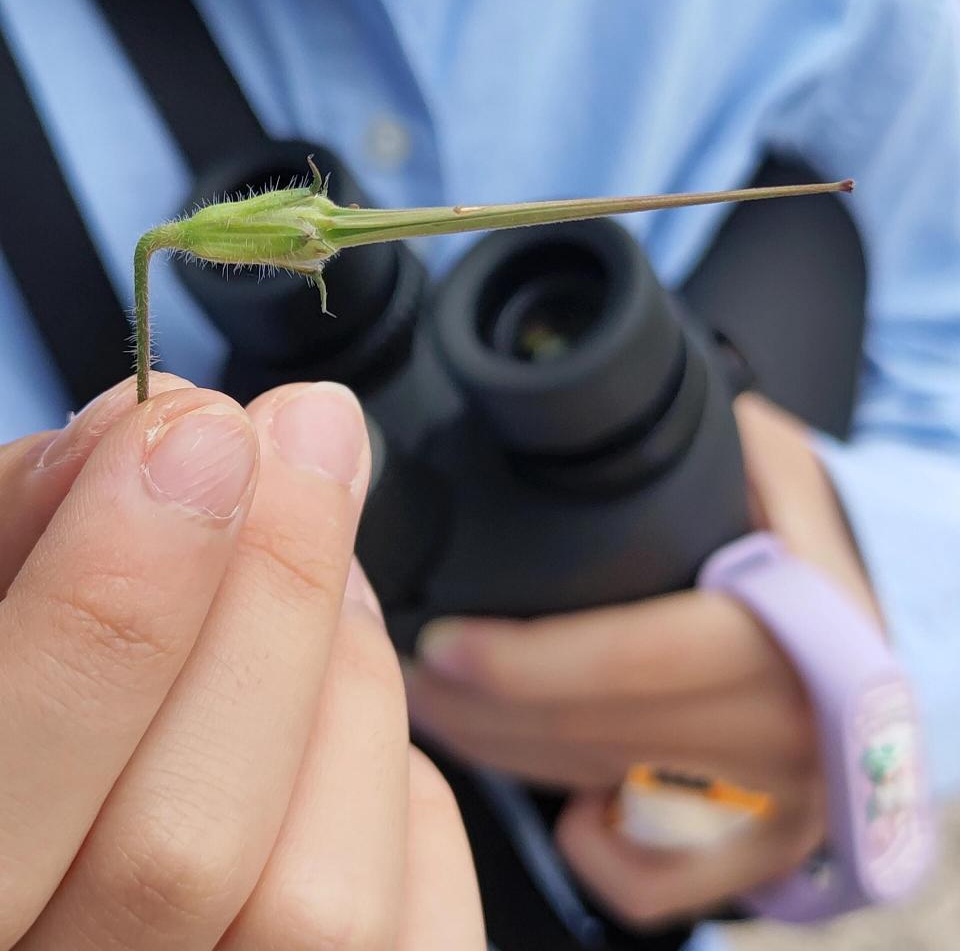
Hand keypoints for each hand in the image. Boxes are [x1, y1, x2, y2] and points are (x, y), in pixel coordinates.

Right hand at [0, 372, 483, 950]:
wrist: (61, 850)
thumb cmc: (31, 721)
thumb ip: (37, 531)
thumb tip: (167, 433)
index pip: (11, 776)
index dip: (113, 591)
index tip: (196, 436)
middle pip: (186, 842)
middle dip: (269, 598)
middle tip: (307, 437)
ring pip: (318, 897)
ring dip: (345, 680)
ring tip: (326, 567)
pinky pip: (415, 930)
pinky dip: (399, 789)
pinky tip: (345, 707)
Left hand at [403, 392, 878, 927]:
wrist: (863, 642)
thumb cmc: (803, 540)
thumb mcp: (772, 461)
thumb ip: (712, 432)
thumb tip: (600, 391)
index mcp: (802, 616)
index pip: (649, 654)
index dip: (537, 658)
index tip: (444, 640)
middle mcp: (797, 720)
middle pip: (607, 732)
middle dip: (487, 708)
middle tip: (401, 666)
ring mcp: (781, 797)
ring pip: (611, 792)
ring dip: (505, 757)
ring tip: (429, 705)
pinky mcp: (761, 850)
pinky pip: (660, 882)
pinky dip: (594, 855)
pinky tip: (547, 804)